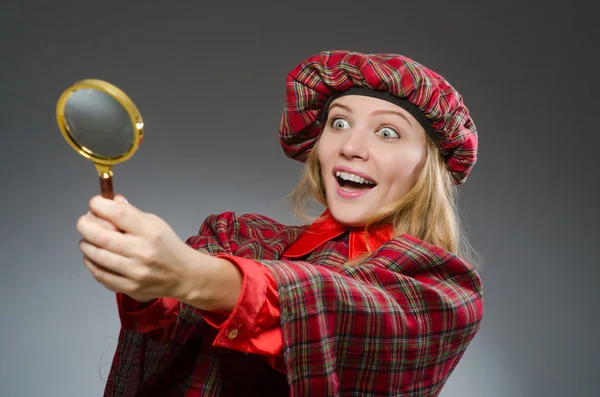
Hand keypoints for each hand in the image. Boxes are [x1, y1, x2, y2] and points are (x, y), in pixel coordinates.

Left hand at [76, 195, 198, 302]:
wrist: (184, 275)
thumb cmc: (167, 246)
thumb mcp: (155, 223)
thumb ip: (130, 213)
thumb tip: (108, 202)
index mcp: (150, 231)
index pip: (118, 213)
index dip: (99, 205)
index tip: (94, 204)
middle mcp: (142, 251)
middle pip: (101, 236)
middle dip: (85, 226)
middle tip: (84, 223)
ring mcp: (135, 272)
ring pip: (96, 256)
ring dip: (86, 245)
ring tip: (88, 240)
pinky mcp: (129, 287)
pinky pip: (100, 275)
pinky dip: (91, 263)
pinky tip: (93, 257)